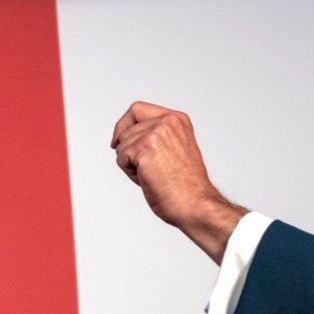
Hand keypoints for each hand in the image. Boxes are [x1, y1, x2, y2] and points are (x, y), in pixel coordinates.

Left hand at [112, 101, 244, 261]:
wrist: (195, 203)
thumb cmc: (186, 186)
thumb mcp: (176, 149)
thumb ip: (157, 136)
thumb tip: (124, 136)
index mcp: (177, 119)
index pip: (138, 109)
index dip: (124, 124)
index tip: (118, 140)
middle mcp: (167, 121)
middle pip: (126, 130)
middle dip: (129, 152)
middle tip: (149, 170)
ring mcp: (155, 133)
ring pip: (121, 145)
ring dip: (130, 164)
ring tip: (152, 176)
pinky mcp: (144, 148)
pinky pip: (120, 158)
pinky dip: (129, 172)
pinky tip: (148, 180)